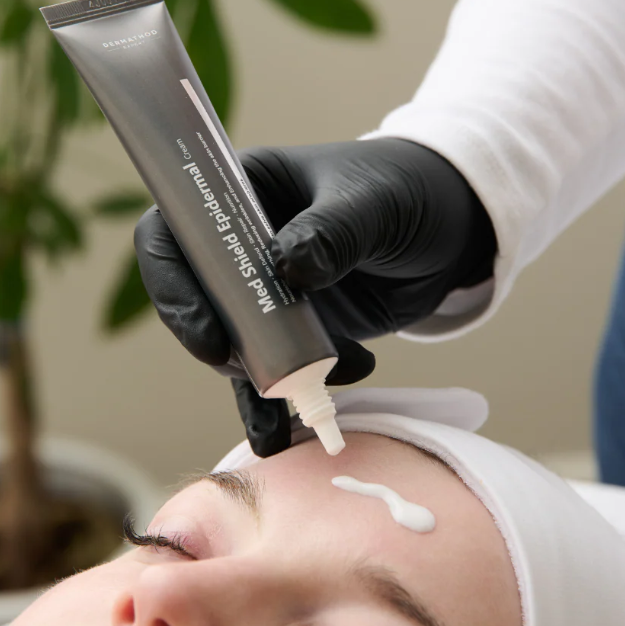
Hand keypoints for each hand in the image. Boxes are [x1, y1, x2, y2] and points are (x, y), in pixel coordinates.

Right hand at [135, 138, 496, 456]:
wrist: (452, 232)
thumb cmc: (410, 191)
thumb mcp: (375, 202)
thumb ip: (333, 229)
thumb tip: (287, 268)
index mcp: (243, 193)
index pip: (173, 233)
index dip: (172, 285)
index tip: (211, 335)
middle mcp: (241, 245)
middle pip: (194, 301)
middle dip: (217, 345)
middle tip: (259, 375)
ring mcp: (265, 293)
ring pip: (231, 346)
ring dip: (255, 380)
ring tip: (305, 396)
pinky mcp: (293, 332)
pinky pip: (272, 373)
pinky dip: (277, 406)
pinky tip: (288, 434)